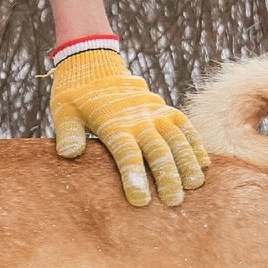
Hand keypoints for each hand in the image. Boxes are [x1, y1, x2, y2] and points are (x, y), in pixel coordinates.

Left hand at [50, 42, 208, 206]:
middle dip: (168, 176)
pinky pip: (185, 127)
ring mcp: (155, 112)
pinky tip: (204, 164)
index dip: (134, 176)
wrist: (94, 65)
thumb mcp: (63, 112)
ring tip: (195, 185)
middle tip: (173, 202)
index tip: (140, 200)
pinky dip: (195, 144)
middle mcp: (139, 119)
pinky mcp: (165, 109)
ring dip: (188, 162)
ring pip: (177, 138)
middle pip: (158, 149)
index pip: (126, 154)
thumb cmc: (76, 96)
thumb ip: (68, 133)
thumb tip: (68, 153)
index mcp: (113, 124)